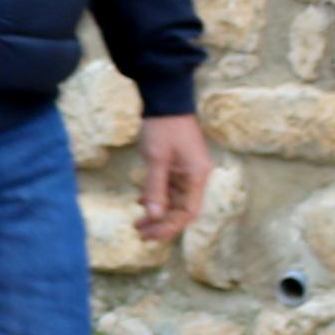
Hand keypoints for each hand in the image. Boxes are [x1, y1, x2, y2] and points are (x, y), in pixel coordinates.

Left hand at [132, 113, 213, 241]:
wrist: (166, 98)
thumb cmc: (163, 127)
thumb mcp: (156, 159)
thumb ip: (155, 189)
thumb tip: (153, 217)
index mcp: (197, 176)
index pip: (187, 212)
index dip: (169, 227)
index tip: (149, 236)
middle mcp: (196, 176)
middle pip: (181, 209)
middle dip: (161, 223)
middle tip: (140, 233)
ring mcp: (187, 170)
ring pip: (174, 200)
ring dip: (157, 212)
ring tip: (137, 223)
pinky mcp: (178, 164)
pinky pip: (169, 188)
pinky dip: (156, 197)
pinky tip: (141, 201)